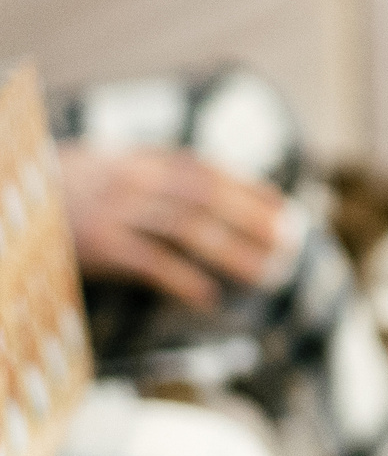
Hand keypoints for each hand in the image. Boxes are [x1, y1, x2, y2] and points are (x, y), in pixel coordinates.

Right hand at [59, 145, 286, 309]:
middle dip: (254, 220)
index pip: (205, 168)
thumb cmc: (58, 192)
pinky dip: (183, 280)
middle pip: (205, 196)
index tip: (284, 208)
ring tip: (268, 274)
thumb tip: (208, 197)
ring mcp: (111, 209)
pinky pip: (149, 261)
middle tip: (292, 244)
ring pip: (187, 228)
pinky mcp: (95, 243)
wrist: (8, 200)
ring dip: (234, 252)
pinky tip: (209, 298)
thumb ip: (151, 176)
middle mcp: (129, 178)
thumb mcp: (104, 169)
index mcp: (135, 158)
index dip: (249, 188)